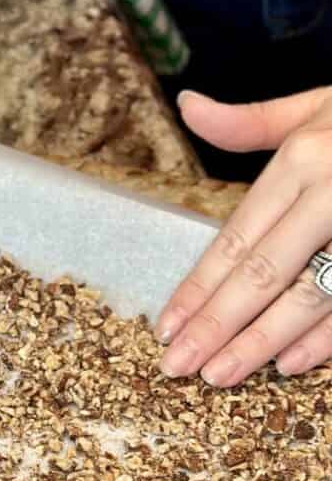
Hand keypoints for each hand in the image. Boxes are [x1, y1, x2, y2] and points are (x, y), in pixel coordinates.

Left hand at [155, 87, 331, 384]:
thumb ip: (251, 123)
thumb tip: (187, 107)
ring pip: (308, 294)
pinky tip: (290, 364)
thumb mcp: (318, 106)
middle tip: (175, 366)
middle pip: (262, 273)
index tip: (165, 326)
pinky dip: (327, 336)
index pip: (235, 239)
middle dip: (215, 325)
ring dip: (261, 340)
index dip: (197, 287)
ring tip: (219, 374)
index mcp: (303, 159)